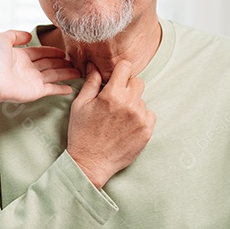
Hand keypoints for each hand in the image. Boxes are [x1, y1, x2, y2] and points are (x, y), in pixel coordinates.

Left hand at [0, 30, 79, 104]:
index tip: (63, 51)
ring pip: (54, 76)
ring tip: (78, 71)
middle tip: (74, 61)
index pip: (40, 53)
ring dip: (66, 74)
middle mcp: (28, 69)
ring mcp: (32, 81)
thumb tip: (29, 35)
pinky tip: (71, 88)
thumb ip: (16, 34)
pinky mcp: (36, 91)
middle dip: (62, 63)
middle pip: (49, 64)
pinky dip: (62, 89)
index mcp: (21, 57)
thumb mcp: (2, 38)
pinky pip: (52, 89)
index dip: (52, 51)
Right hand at [66, 60, 154, 187]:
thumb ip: (91, 83)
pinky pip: (149, 114)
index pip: (126, 67)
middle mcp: (129, 104)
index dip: (119, 71)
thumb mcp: (80, 105)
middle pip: (138, 82)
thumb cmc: (82, 133)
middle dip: (127, 86)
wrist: (90, 163)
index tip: (115, 78)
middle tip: (116, 99)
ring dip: (133, 103)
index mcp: (111, 95)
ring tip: (118, 117)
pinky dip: (140, 117)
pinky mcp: (147, 131)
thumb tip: (94, 65)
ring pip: (142, 99)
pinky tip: (127, 126)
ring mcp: (140, 118)